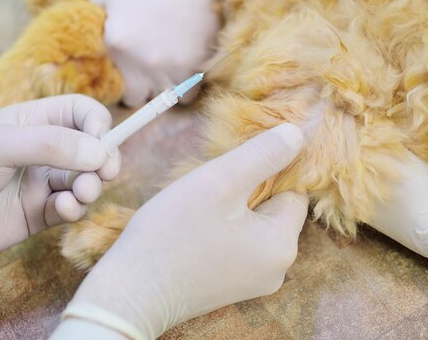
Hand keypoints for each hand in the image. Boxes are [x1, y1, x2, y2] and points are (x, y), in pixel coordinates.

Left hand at [0, 95, 119, 261]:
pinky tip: (60, 209)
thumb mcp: (1, 146)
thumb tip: (100, 152)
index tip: (102, 143)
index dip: (99, 124)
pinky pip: (71, 209)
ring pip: (86, 181)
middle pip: (93, 149)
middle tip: (105, 174)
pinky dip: (73, 209)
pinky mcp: (41, 213)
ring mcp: (43, 182)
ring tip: (81, 194)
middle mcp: (45, 151)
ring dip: (91, 187)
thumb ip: (52, 145)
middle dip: (104, 161)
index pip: (82, 113)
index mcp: (35, 123)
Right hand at [52, 124, 307, 339]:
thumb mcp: (221, 181)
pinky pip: (240, 242)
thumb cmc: (172, 234)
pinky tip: (196, 225)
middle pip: (275, 207)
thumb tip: (298, 134)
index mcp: (283, 245)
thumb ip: (263, 154)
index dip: (268, 169)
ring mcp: (255, 280)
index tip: (235, 165)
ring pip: (255, 223)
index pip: (294, 190)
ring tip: (200, 206)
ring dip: (233, 206)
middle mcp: (278, 268)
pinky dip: (224, 227)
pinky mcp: (232, 284)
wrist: (129, 294)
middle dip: (248, 188)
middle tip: (212, 185)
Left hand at [90, 0, 241, 106]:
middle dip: (140, 87)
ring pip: (165, 97)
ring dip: (164, 86)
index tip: (126, 71)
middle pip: (137, 97)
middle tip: (145, 71)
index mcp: (117, 44)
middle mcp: (143, 63)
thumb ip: (96, 19)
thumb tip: (94, 39)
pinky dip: (187, 85)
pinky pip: (190, 91)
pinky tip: (184, 67)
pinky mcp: (197, 65)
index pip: (111, 84)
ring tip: (166, 68)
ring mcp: (172, 67)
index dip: (119, 79)